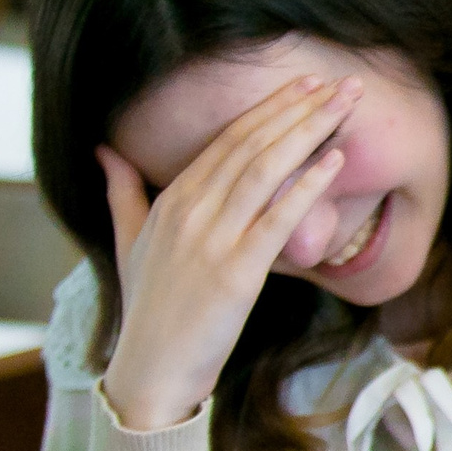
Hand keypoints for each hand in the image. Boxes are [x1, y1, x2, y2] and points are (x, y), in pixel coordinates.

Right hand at [98, 76, 356, 430]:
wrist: (153, 368)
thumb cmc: (149, 308)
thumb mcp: (129, 242)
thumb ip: (122, 192)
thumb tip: (106, 151)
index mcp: (171, 200)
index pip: (228, 140)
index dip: (269, 108)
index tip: (304, 84)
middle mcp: (190, 210)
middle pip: (251, 145)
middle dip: (298, 108)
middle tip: (341, 82)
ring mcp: (211, 240)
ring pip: (265, 170)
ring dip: (308, 131)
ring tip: (346, 104)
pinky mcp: (235, 273)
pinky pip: (277, 220)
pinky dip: (307, 186)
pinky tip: (336, 160)